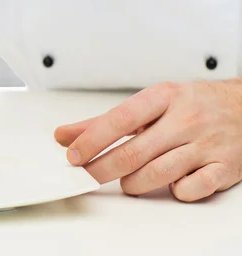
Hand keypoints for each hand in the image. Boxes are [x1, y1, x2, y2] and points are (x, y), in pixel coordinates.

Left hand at [54, 80, 241, 201]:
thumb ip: (105, 122)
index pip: (118, 120)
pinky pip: (191, 189)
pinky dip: (174, 192)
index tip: (74, 155)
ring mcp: (206, 144)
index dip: (92, 140)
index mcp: (163, 97)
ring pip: (158, 173)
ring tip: (126, 182)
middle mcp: (185, 119)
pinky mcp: (224, 167)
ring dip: (133, 183)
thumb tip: (65, 135)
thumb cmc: (192, 104)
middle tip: (88, 176)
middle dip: (102, 169)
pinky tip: (169, 185)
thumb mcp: (149, 103)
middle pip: (133, 152)